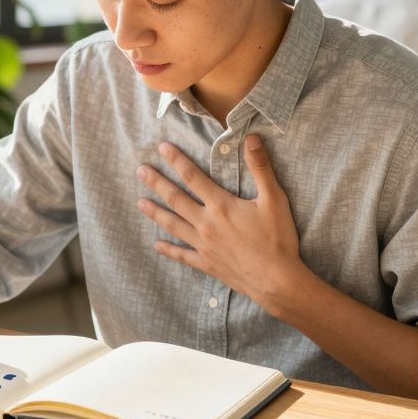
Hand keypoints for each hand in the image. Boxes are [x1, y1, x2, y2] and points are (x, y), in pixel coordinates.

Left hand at [136, 134, 307, 311]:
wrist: (277, 280)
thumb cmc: (277, 239)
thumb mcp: (274, 199)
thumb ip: (261, 168)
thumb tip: (252, 138)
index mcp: (221, 206)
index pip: (192, 177)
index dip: (176, 160)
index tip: (161, 147)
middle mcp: (206, 224)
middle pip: (176, 199)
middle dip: (157, 183)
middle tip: (140, 171)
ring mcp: (204, 245)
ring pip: (173, 225)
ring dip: (155, 213)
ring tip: (140, 203)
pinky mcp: (207, 264)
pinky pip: (183, 255)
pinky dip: (169, 250)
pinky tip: (156, 245)